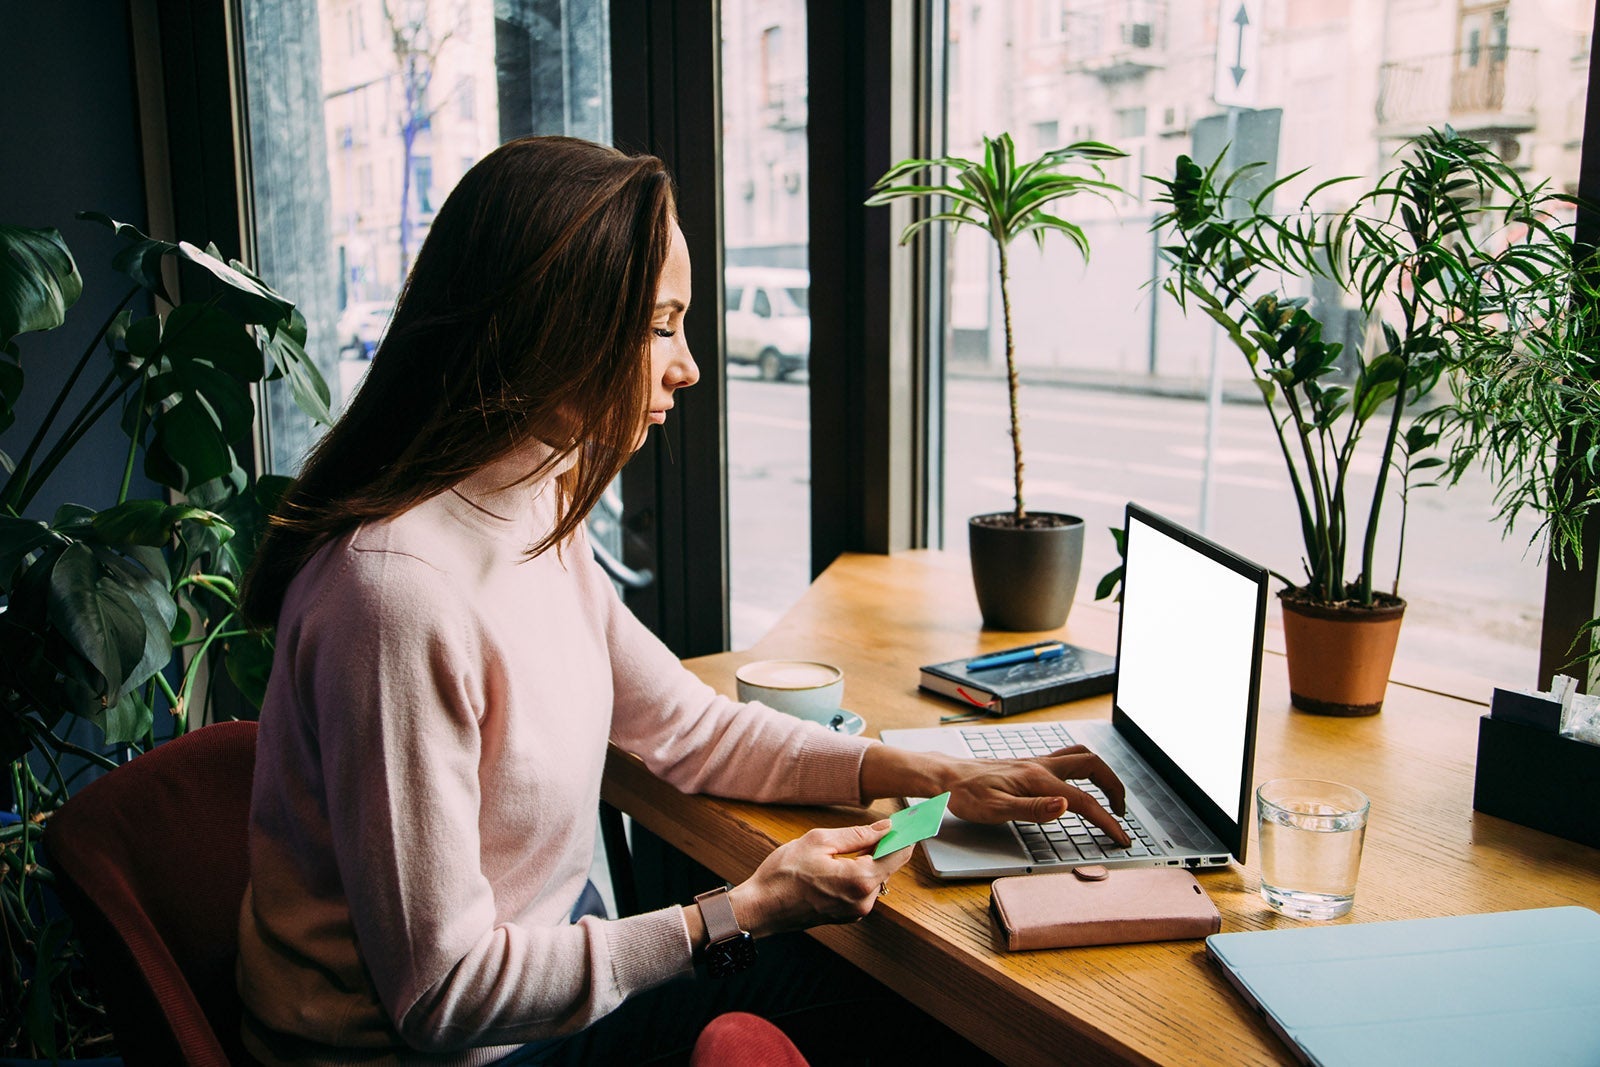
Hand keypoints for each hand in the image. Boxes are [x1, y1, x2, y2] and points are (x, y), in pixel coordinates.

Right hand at [728, 820, 909, 937]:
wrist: (760, 908)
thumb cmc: (783, 875)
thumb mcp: (819, 841)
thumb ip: (857, 835)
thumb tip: (884, 828)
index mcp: (860, 880)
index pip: (898, 854)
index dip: (904, 835)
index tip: (908, 821)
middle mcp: (863, 900)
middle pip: (888, 866)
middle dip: (883, 845)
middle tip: (876, 826)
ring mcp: (856, 911)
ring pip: (875, 877)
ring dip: (868, 859)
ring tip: (843, 847)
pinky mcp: (847, 915)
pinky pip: (862, 889)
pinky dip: (858, 873)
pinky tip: (838, 864)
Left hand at [942, 746, 1129, 845]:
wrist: (945, 776)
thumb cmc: (965, 795)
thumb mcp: (995, 809)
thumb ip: (1033, 809)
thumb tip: (1066, 806)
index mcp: (1038, 779)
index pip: (1084, 801)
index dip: (1107, 821)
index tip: (1121, 838)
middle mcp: (1041, 766)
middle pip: (1093, 766)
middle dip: (1114, 787)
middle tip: (1121, 812)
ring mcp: (1036, 763)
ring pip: (1081, 757)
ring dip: (1101, 774)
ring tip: (1108, 796)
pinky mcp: (1029, 765)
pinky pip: (1066, 760)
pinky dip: (1083, 770)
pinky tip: (1078, 784)